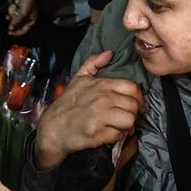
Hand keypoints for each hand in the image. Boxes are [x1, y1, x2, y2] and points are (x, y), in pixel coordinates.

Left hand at [7, 0, 37, 35]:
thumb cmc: (27, 0)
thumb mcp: (23, 12)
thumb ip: (17, 21)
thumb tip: (11, 28)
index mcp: (33, 19)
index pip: (25, 29)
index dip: (18, 32)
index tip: (9, 32)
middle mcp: (30, 16)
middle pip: (21, 25)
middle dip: (14, 25)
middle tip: (7, 27)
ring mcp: (25, 11)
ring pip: (17, 19)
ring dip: (12, 19)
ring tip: (7, 17)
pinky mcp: (20, 6)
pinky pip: (15, 13)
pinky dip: (11, 14)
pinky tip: (8, 14)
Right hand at [34, 50, 143, 169]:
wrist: (52, 128)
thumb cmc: (67, 104)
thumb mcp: (78, 79)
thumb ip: (93, 63)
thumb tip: (109, 53)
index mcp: (102, 85)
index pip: (132, 88)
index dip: (138, 97)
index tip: (136, 104)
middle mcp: (102, 99)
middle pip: (133, 106)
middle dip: (133, 113)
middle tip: (126, 117)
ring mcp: (100, 117)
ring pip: (129, 120)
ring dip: (127, 125)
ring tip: (120, 126)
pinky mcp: (97, 134)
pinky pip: (118, 135)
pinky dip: (116, 137)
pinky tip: (110, 134)